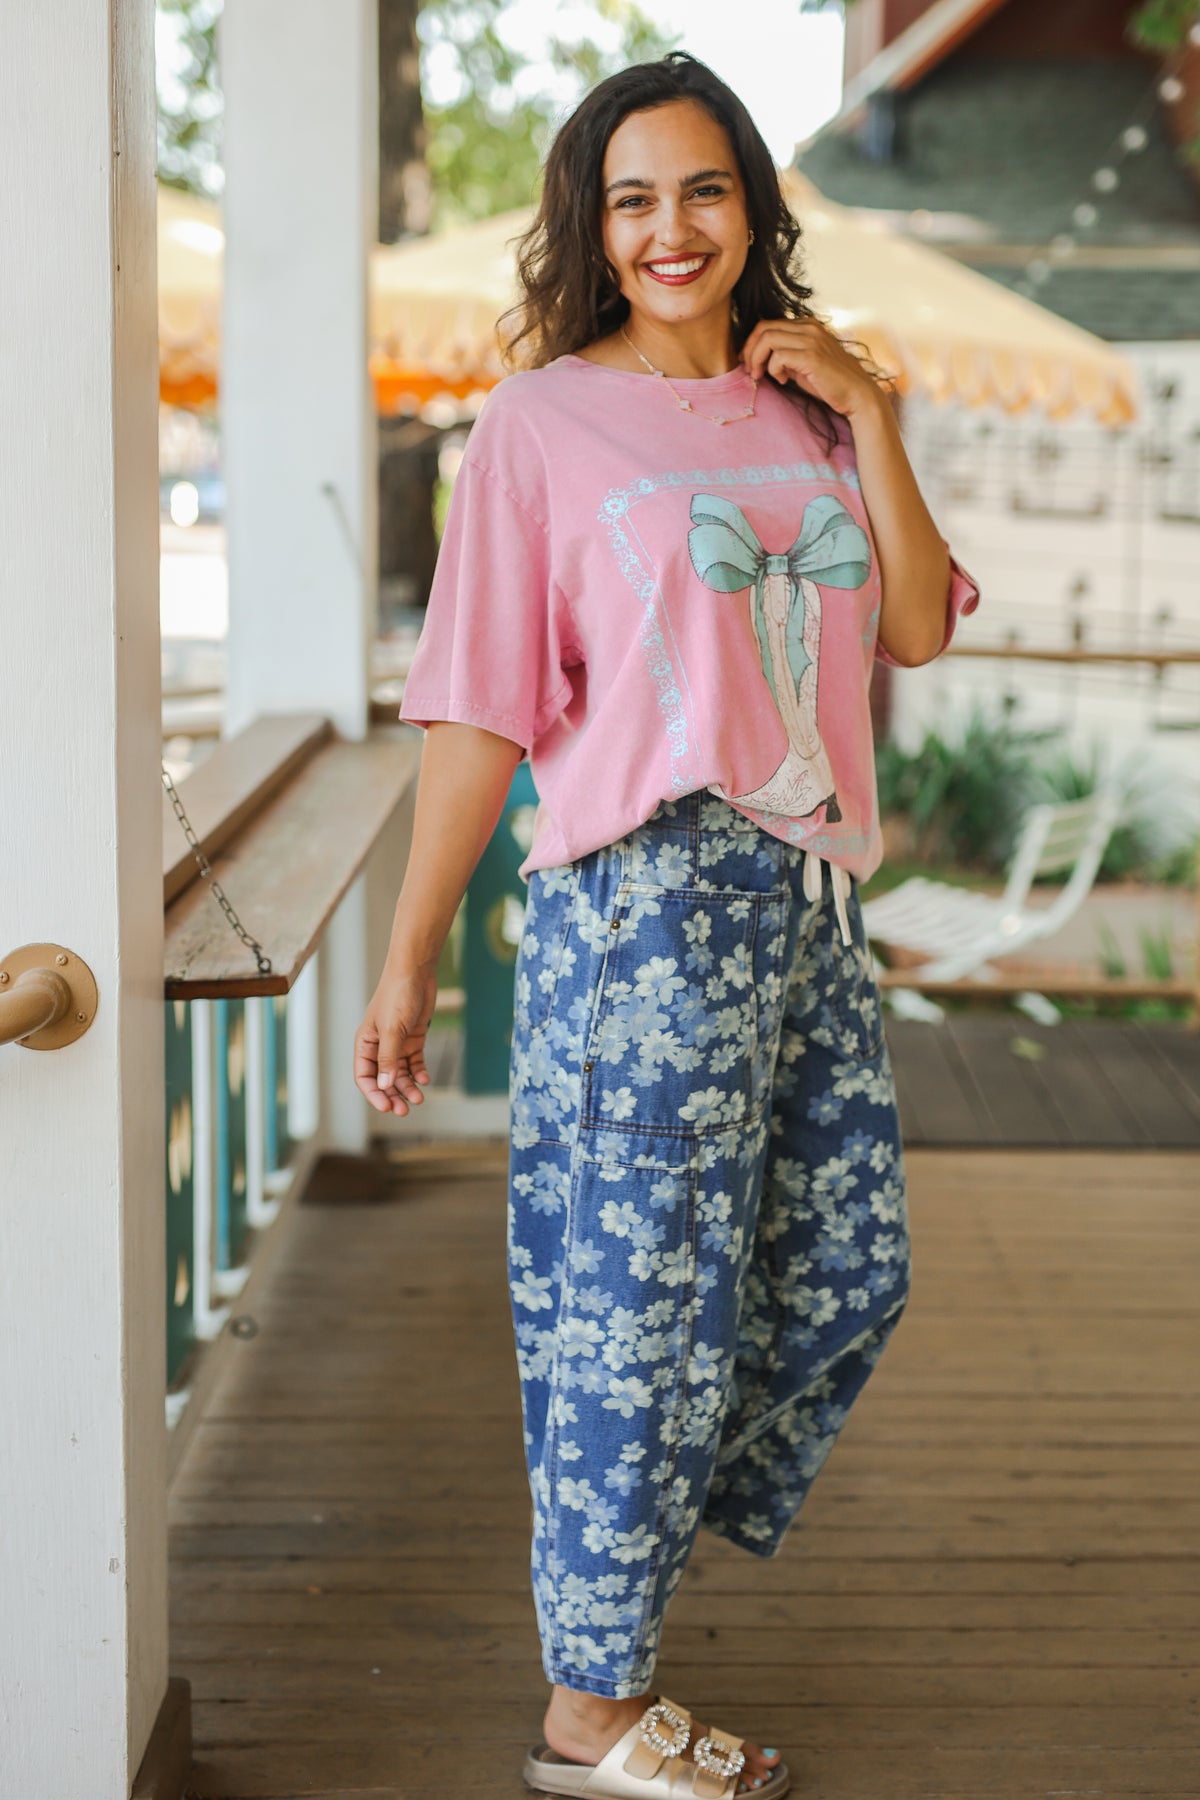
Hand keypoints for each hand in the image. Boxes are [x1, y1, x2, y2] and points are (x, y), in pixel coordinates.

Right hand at [354, 961, 438, 1115]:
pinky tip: (425, 1079)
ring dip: (408, 1087)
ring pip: (400, 1073)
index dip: (374, 1094)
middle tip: (404, 1111)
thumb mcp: (392, 1030)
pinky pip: (414, 1062)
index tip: (387, 1107)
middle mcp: (379, 1046)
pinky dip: (419, 1072)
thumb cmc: (397, 996)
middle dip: (393, 1095)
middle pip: (384, 1079)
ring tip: (420, 1098)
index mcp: (365, 1043)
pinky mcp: (413, 1039)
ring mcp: (397, 1043)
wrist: (416, 973)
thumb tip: (386, 1086)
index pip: (364, 1077)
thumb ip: (389, 1058)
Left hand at [739, 316, 881, 417]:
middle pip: (763, 328)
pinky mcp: (812, 356)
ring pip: (767, 339)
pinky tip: (781, 381)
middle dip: (749, 350)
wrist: (857, 394)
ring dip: (756, 359)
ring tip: (759, 376)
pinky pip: (778, 356)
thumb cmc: (830, 383)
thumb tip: (762, 358)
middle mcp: (810, 327)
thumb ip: (787, 356)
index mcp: (808, 325)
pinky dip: (772, 369)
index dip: (752, 343)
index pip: (769, 324)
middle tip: (749, 370)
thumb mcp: (804, 364)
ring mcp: (812, 340)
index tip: (749, 362)